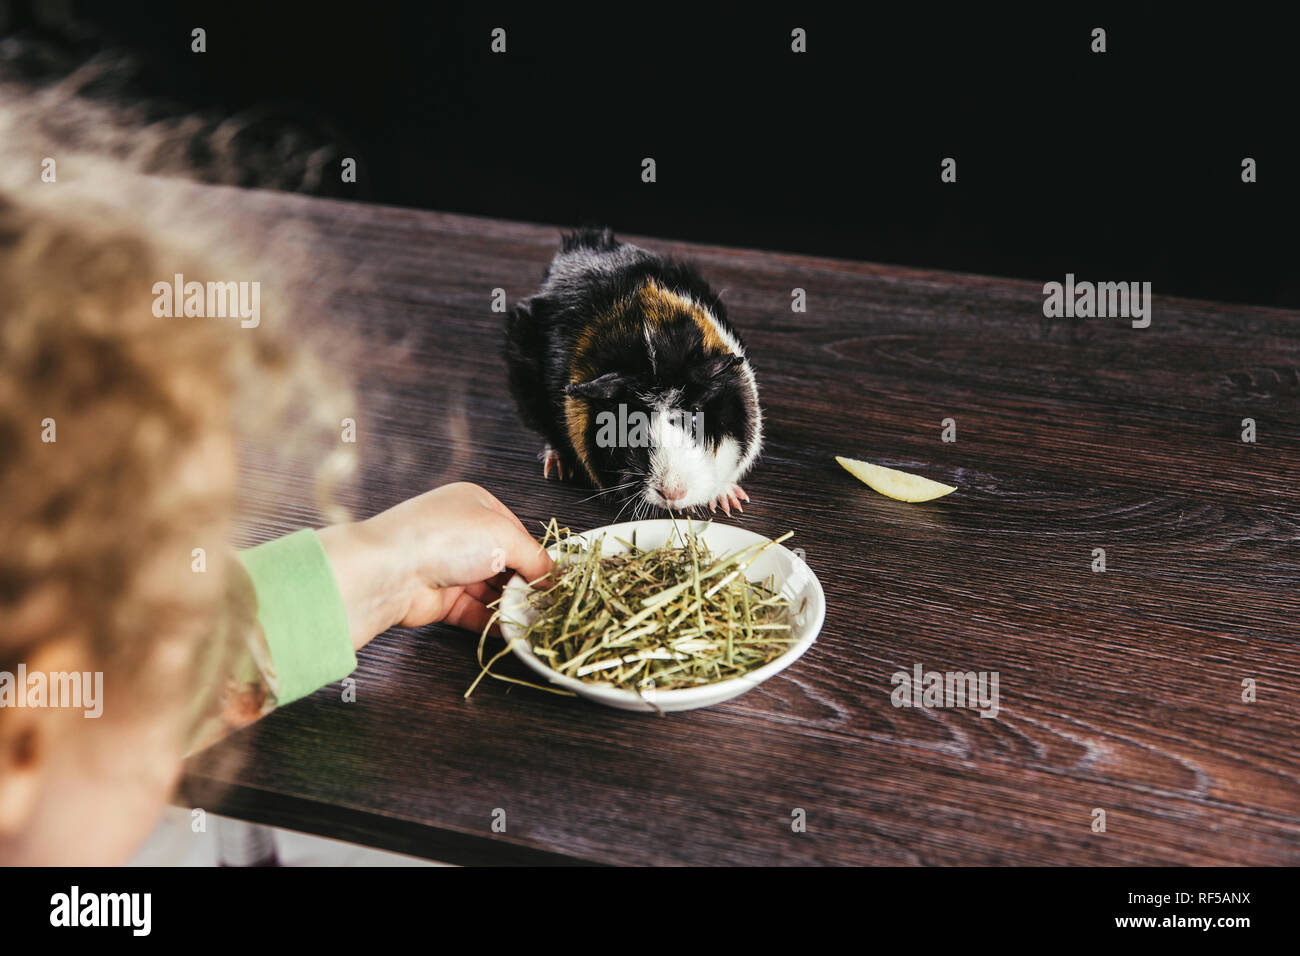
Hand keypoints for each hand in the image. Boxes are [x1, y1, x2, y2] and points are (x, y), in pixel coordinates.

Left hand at [316, 482, 552, 648]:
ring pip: (491, 589)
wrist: (389, 571)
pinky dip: (494, 622)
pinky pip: (475, 611)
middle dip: (526, 582)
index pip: (517, 531)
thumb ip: (534, 556)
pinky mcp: (440, 598)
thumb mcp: (503, 536)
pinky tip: (513, 630)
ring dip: (512, 604)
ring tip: (535, 619)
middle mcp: (461, 533)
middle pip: (505, 561)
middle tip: (548, 602)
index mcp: (476, 504)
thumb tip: (552, 576)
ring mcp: (449, 566)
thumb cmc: (443, 537)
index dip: (538, 554)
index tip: (555, 578)